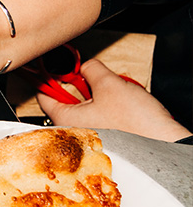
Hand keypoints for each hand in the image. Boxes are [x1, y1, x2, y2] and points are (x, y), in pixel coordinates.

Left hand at [38, 58, 192, 141]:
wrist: (163, 141)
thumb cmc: (137, 124)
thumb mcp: (109, 84)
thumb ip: (91, 69)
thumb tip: (87, 65)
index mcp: (65, 120)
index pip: (44, 95)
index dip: (46, 78)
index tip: (47, 68)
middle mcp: (74, 130)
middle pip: (67, 99)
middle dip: (81, 85)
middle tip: (93, 78)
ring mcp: (90, 134)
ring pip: (87, 105)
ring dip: (100, 95)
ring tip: (116, 94)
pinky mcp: (106, 135)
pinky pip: (101, 113)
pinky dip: (110, 105)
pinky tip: (124, 105)